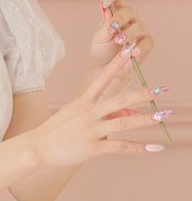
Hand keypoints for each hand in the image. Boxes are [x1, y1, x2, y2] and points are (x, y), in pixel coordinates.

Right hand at [28, 48, 167, 167]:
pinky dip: (138, 148)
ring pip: (124, 123)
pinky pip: (120, 147)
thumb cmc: (56, 131)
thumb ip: (104, 113)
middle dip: (142, 94)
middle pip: (119, 100)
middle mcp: (89, 113)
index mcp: (83, 102)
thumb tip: (130, 112)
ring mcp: (91, 130)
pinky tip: (153, 148)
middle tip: (161, 89)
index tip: (129, 52)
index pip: (103, 79)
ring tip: (163, 115)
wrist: (37, 147)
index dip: (117, 65)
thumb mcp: (77, 116)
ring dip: (146, 119)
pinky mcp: (93, 148)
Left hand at [89, 0, 154, 70]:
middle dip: (120, 18)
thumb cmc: (101, 49)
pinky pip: (147, 42)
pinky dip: (140, 47)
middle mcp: (130, 19)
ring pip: (140, 26)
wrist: (105, 68)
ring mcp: (139, 31)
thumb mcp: (99, 38)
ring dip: (129, 33)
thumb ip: (105, 26)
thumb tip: (109, 14)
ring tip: (119, 41)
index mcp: (116, 12)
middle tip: (112, 28)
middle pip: (129, 11)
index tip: (106, 1)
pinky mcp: (146, 44)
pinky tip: (132, 52)